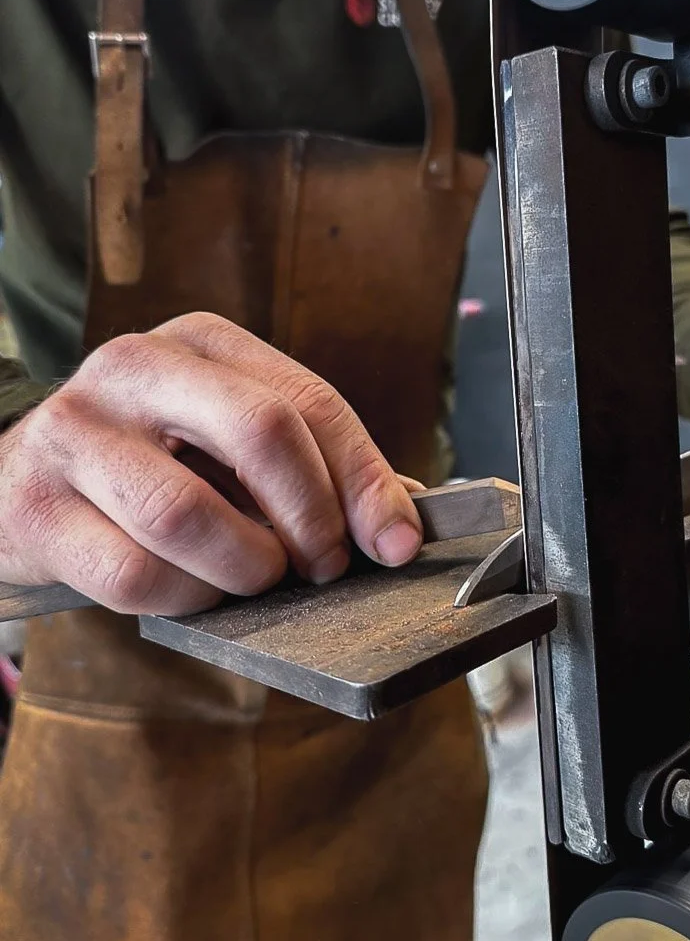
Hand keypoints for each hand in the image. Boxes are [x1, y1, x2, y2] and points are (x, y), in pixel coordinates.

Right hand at [0, 313, 422, 614]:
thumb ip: (315, 468)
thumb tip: (401, 523)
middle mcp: (136, 367)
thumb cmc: (153, 464)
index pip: (309, 402)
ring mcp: (77, 431)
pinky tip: (193, 589)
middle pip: (261, 431)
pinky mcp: (36, 506)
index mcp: (202, 341)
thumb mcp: (230, 441)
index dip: (366, 481)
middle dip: (312, 515)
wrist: (21, 483)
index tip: (395, 542)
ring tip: (254, 575)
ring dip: (246, 566)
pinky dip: (186, 598)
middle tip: (323, 565)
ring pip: (190, 514)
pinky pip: (135, 574)